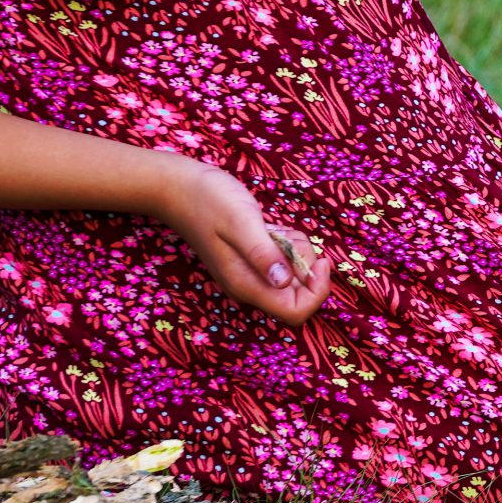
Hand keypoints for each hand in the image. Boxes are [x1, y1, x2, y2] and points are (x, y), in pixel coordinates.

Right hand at [154, 159, 332, 324]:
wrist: (180, 190)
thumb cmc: (209, 202)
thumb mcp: (241, 222)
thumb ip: (262, 253)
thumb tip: (284, 281)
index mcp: (247, 285)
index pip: (296, 312)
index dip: (317, 291)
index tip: (321, 260)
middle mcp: (251, 286)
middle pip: (300, 293)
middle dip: (307, 264)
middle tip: (288, 236)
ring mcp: (251, 273)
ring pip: (295, 274)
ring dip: (297, 249)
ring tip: (273, 229)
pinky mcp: (253, 259)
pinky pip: (284, 259)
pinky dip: (287, 243)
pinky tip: (269, 227)